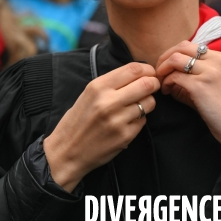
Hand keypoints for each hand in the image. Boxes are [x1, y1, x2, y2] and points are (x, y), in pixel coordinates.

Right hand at [43, 62, 159, 191]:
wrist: (66, 151)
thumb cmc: (78, 119)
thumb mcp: (89, 93)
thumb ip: (112, 82)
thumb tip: (139, 73)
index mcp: (98, 86)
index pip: (133, 69)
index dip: (147, 69)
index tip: (150, 73)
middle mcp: (108, 101)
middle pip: (146, 84)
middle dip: (154, 83)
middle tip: (153, 86)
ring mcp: (118, 120)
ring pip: (149, 102)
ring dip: (148, 102)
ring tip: (138, 105)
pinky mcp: (125, 136)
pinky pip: (143, 120)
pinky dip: (140, 118)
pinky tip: (128, 121)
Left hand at [156, 41, 220, 162]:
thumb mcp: (218, 85)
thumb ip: (198, 76)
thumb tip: (172, 76)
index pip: (193, 46)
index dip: (177, 55)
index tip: (169, 67)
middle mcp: (218, 60)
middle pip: (182, 47)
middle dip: (166, 57)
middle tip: (160, 71)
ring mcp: (210, 71)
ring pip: (176, 58)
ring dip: (163, 69)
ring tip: (162, 82)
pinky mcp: (201, 85)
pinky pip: (175, 77)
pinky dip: (167, 82)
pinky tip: (167, 91)